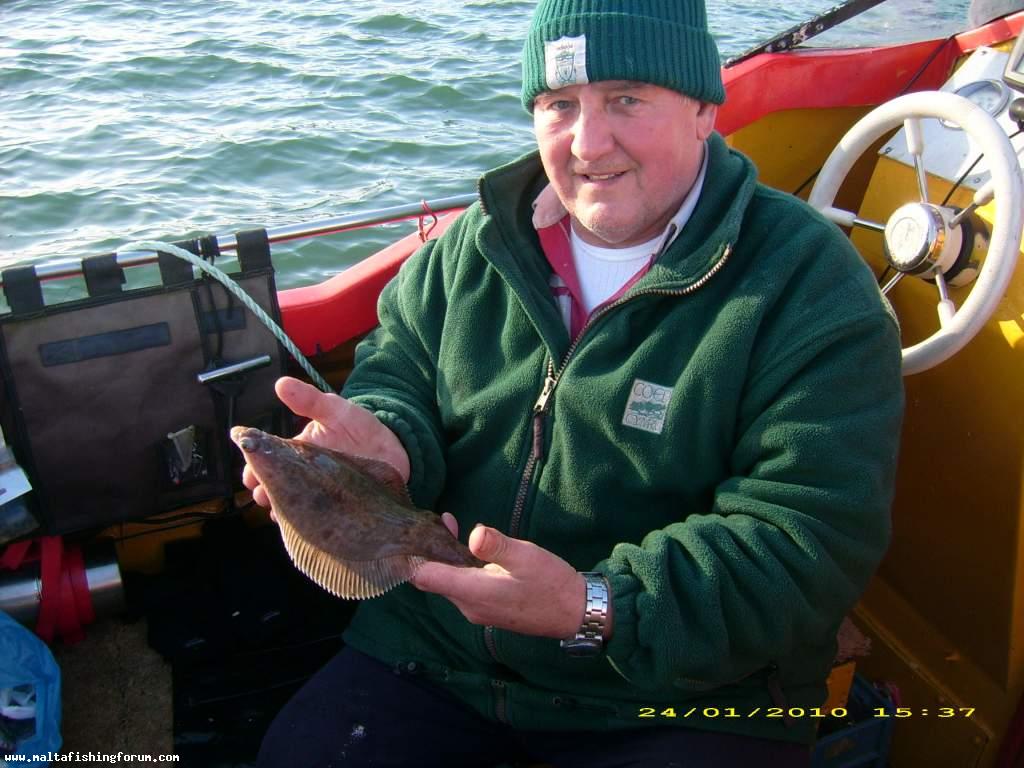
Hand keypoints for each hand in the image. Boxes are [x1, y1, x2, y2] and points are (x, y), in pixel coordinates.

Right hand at [241, 376, 410, 509]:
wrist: (394, 449)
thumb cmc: (361, 427)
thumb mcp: (335, 410)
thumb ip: (309, 400)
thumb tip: (281, 384)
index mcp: (298, 451)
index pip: (268, 460)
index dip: (254, 467)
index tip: (250, 475)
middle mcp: (304, 474)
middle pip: (276, 484)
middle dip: (265, 490)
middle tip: (262, 495)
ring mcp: (319, 492)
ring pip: (293, 504)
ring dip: (283, 508)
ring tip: (278, 512)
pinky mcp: (335, 508)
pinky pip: (316, 518)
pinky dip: (306, 522)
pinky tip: (303, 524)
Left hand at [412, 517, 607, 639]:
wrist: (576, 614)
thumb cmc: (551, 584)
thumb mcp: (526, 557)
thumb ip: (497, 546)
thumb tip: (474, 534)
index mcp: (471, 592)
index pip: (424, 578)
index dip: (409, 556)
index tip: (404, 532)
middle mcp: (468, 605)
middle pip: (433, 578)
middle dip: (427, 550)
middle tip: (429, 519)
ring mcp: (478, 610)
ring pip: (449, 581)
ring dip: (445, 556)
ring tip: (446, 524)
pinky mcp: (489, 609)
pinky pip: (463, 586)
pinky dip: (459, 566)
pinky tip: (468, 546)